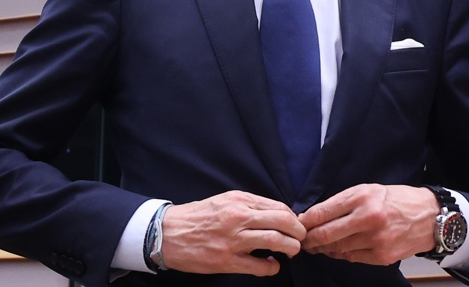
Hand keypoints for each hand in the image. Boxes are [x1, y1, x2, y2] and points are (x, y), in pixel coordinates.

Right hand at [160, 190, 305, 275]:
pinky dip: (271, 267)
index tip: (296, 225)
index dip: (293, 218)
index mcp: (240, 201)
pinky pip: (258, 266)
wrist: (167, 233)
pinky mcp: (225, 260)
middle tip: (301, 239)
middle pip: (282, 221)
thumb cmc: (198, 217)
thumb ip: (250, 206)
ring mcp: (233, 240)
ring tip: (291, 251)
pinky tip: (272, 265)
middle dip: (298, 232)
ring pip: (275, 241)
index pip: (279, 207)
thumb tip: (277, 214)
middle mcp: (238, 217)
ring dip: (290, 248)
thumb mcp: (225, 200)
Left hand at [299, 184, 437, 264]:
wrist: (429, 216)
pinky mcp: (381, 256)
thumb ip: (342, 202)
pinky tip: (337, 250)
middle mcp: (368, 218)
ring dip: (322, 249)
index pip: (323, 212)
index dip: (305, 222)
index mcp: (363, 197)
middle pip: (325, 235)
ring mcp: (376, 240)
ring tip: (317, 245)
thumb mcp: (369, 190)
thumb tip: (314, 216)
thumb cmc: (396, 200)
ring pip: (336, 249)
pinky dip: (340, 254)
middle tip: (302, 240)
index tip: (298, 224)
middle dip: (309, 239)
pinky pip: (351, 257)